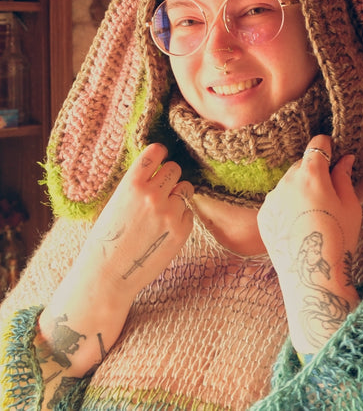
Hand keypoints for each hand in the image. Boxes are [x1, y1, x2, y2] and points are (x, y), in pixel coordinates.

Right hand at [38, 143, 193, 381]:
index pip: (156, 152)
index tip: (161, 158)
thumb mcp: (115, 202)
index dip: (160, 154)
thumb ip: (137, 184)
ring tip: (162, 210)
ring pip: (185, 188)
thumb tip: (157, 166)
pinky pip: (189, 212)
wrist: (109, 274)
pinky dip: (181, 217)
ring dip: (178, 196)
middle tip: (161, 189)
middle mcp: (153, 195)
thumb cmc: (108, 238)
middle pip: (175, 169)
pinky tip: (165, 228)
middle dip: (169, 177)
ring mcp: (170, 213)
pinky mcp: (182, 230)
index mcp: (132, 185)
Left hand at [257, 135, 360, 353]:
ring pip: (288, 182)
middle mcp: (287, 181)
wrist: (313, 278)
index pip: (317, 144)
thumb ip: (344, 177)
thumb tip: (345, 158)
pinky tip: (300, 224)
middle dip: (314, 171)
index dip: (327, 146)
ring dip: (300, 188)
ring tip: (314, 214)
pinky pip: (277, 200)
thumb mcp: (351, 206)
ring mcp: (272, 198)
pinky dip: (288, 205)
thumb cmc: (339, 240)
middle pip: (302, 164)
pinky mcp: (264, 215)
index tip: (333, 151)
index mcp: (312, 174)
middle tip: (328, 192)